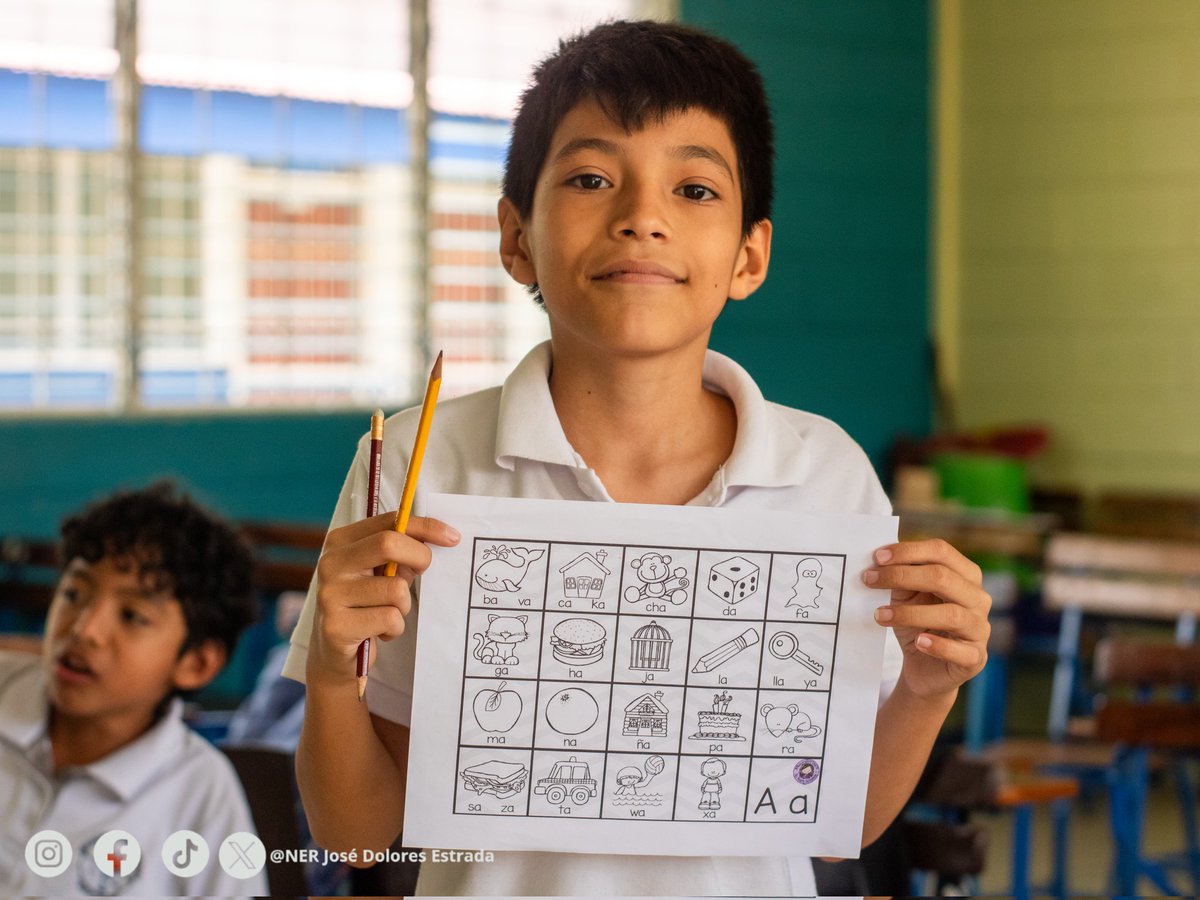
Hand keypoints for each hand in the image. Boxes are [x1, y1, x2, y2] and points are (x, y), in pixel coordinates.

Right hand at [309, 512, 459, 682]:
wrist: (335, 652)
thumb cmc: (366, 604)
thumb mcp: (382, 571)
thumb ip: (402, 551)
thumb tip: (442, 536)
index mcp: (340, 542)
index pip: (388, 522)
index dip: (425, 527)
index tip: (452, 537)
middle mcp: (330, 564)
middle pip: (388, 543)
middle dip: (419, 557)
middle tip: (424, 572)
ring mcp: (330, 595)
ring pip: (395, 588)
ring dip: (403, 605)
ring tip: (388, 613)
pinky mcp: (337, 626)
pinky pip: (390, 618)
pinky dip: (395, 628)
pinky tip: (379, 631)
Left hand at [864, 539, 990, 699]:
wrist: (925, 669)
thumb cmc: (917, 625)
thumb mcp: (906, 598)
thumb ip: (901, 579)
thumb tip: (881, 561)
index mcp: (965, 575)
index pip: (941, 552)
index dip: (909, 551)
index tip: (877, 557)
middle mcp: (978, 598)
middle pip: (943, 578)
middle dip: (902, 576)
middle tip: (869, 580)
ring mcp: (980, 628)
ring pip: (951, 614)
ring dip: (911, 614)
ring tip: (880, 615)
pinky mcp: (975, 658)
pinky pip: (960, 651)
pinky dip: (938, 646)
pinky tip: (919, 642)